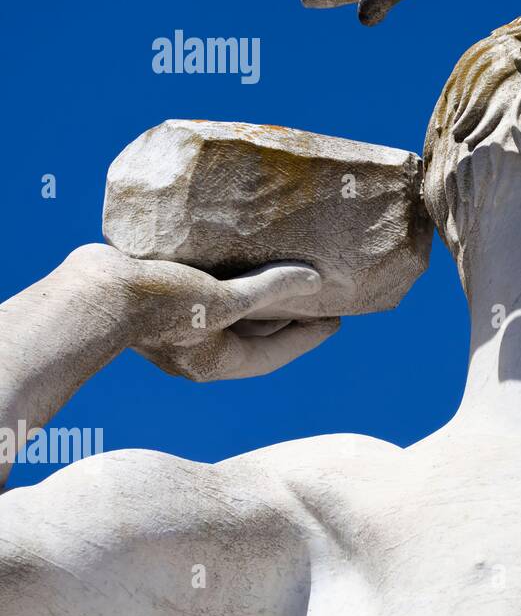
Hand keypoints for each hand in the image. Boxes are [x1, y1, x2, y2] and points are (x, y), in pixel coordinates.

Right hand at [65, 244, 338, 382]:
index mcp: (215, 362)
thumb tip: (315, 281)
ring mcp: (179, 325)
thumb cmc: (155, 305)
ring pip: (233, 308)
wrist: (87, 293)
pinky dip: (230, 274)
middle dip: (288, 311)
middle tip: (323, 289)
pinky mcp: (164, 298)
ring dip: (259, 291)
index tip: (339, 318)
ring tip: (291, 267)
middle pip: (257, 330)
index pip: (276, 352)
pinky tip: (243, 252)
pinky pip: (210, 288)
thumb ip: (268, 291)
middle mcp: (199, 348)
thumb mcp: (221, 301)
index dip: (310, 335)